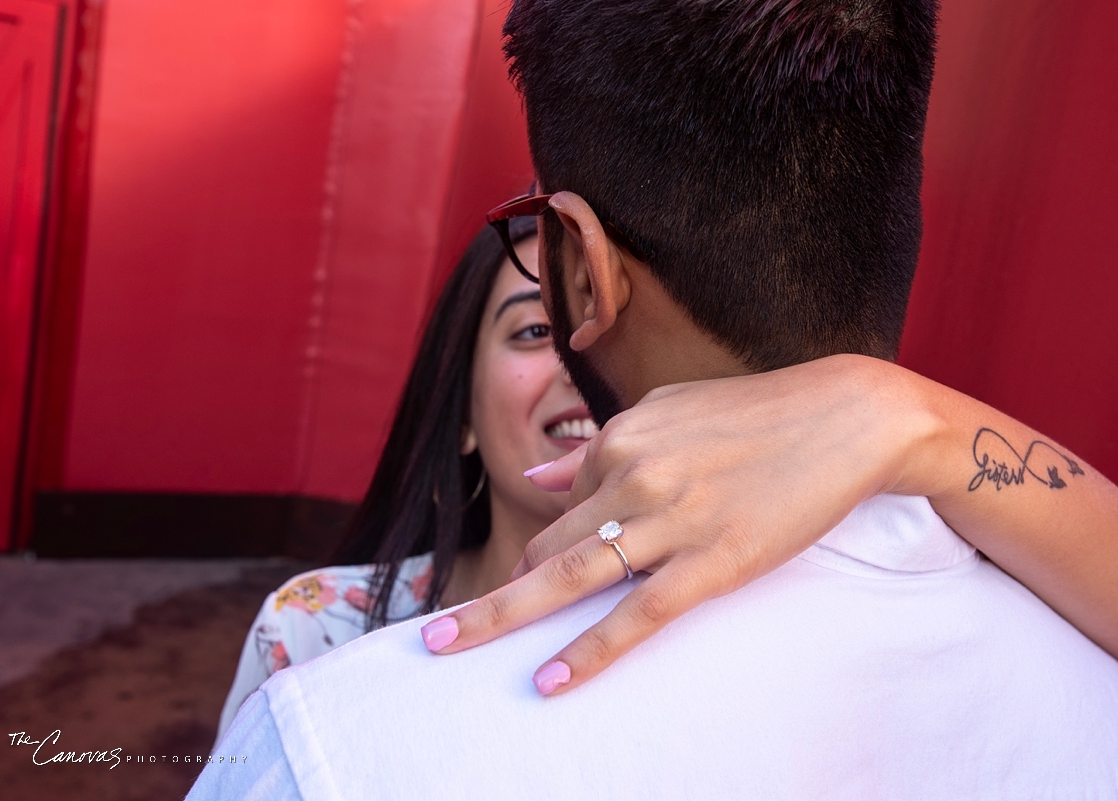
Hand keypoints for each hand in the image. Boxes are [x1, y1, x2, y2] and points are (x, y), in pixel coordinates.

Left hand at [420, 354, 943, 692]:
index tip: (529, 575)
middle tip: (453, 630)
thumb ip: (597, 446)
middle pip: (548, 544)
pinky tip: (549, 679)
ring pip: (570, 578)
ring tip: (447, 646)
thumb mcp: (669, 411)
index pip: (563, 503)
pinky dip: (588, 651)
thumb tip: (537, 479)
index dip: (545, 543)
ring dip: (501, 615)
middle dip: (501, 587)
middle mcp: (632, 476)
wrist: (846, 417)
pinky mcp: (711, 564)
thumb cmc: (758, 413)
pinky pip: (636, 617)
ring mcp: (669, 522)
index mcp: (622, 436)